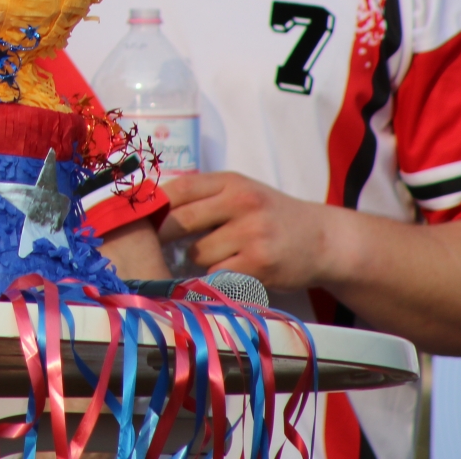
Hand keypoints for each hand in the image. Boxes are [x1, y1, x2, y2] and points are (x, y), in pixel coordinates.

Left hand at [159, 171, 343, 291]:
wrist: (324, 240)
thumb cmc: (273, 216)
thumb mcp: (242, 193)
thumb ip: (205, 197)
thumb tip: (153, 210)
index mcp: (231, 182)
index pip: (179, 188)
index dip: (153, 204)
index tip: (136, 218)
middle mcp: (241, 203)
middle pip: (180, 220)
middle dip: (163, 237)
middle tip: (153, 248)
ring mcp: (251, 234)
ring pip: (197, 253)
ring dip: (197, 261)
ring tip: (217, 258)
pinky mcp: (259, 264)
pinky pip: (218, 275)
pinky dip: (215, 278)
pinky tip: (228, 273)